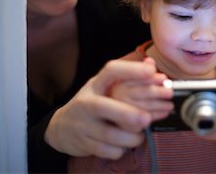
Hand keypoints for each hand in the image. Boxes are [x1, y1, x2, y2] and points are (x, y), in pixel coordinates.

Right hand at [44, 59, 164, 159]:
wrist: (62, 128)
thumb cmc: (93, 103)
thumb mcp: (105, 87)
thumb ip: (128, 78)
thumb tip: (152, 64)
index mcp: (96, 84)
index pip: (112, 71)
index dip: (131, 70)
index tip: (151, 71)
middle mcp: (86, 102)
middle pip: (103, 106)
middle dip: (126, 114)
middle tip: (146, 119)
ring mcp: (82, 124)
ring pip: (109, 134)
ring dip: (130, 137)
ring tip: (140, 135)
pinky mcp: (83, 143)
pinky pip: (107, 150)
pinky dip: (120, 149)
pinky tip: (124, 145)